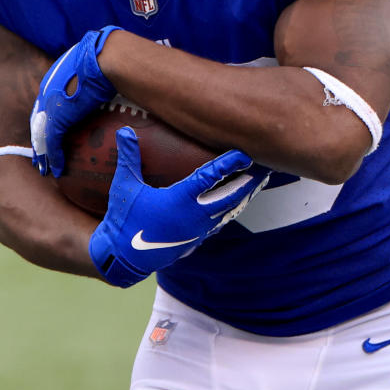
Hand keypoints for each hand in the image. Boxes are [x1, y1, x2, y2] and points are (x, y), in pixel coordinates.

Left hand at [30, 26, 119, 175]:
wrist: (107, 58)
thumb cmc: (111, 57)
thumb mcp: (102, 64)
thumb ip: (102, 73)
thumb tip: (118, 76)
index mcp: (58, 74)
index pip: (48, 100)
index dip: (49, 116)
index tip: (51, 128)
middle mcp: (49, 88)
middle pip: (40, 118)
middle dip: (40, 136)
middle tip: (40, 153)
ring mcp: (51, 104)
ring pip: (41, 133)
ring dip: (43, 152)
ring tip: (44, 166)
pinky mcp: (57, 118)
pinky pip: (52, 142)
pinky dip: (53, 157)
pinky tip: (56, 169)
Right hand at [89, 127, 268, 287]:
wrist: (125, 259)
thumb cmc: (124, 220)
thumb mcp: (125, 186)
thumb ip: (129, 157)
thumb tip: (125, 130)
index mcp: (179, 201)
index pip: (210, 178)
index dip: (229, 164)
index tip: (244, 152)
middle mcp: (194, 216)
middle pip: (231, 196)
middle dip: (248, 182)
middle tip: (265, 167)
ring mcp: (198, 230)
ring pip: (229, 211)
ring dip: (244, 196)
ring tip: (258, 183)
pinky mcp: (197, 239)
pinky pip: (220, 222)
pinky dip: (232, 209)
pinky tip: (237, 202)